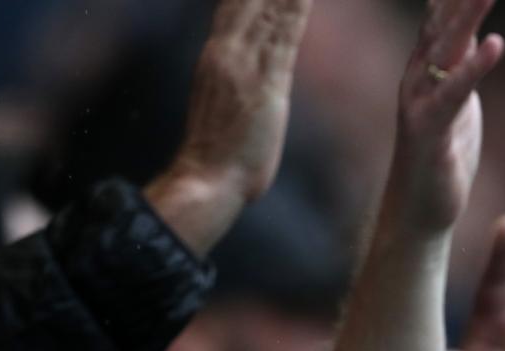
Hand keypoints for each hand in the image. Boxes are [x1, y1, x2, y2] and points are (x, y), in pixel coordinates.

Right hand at [175, 0, 309, 199]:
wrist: (208, 179)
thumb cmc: (218, 153)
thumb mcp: (225, 105)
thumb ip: (236, 81)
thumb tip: (253, 77)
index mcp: (216, 55)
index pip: (236, 3)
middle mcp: (227, 51)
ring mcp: (246, 65)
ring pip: (270, 7)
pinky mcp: (266, 83)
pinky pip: (285, 35)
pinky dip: (296, 8)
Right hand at [385, 0, 504, 233]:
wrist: (419, 211)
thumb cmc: (440, 157)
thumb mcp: (457, 102)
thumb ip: (462, 66)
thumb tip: (473, 33)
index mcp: (425, 67)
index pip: (441, 12)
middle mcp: (416, 77)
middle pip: (441, 19)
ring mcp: (418, 102)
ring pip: (444, 49)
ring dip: (468, 14)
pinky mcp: (428, 131)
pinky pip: (453, 94)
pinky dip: (474, 69)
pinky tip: (496, 45)